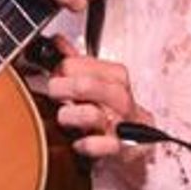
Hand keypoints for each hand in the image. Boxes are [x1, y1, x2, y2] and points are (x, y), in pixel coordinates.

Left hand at [46, 37, 152, 160]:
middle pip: (83, 85)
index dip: (57, 72)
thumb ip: (75, 61)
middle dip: (59, 90)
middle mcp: (120, 98)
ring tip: (66, 118)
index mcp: (115, 76)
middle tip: (55, 96)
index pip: (73, 64)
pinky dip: (83, 144)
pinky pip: (97, 145)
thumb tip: (56, 41)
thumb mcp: (96, 81)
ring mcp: (121, 123)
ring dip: (68, 117)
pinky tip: (77, 142)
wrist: (135, 141)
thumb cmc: (111, 109)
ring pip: (89, 114)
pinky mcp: (119, 148)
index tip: (55, 78)